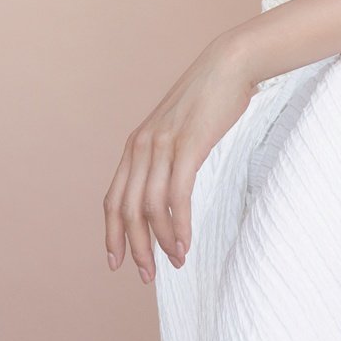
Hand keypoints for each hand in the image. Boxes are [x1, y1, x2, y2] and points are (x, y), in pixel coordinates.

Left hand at [103, 34, 256, 283]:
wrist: (228, 65)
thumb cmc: (208, 100)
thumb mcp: (177, 130)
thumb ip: (166, 157)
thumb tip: (167, 191)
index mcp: (135, 145)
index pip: (113, 198)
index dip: (111, 233)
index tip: (116, 261)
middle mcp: (141, 146)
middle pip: (126, 209)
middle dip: (134, 247)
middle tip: (147, 275)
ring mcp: (162, 145)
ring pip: (149, 207)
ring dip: (161, 241)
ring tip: (174, 262)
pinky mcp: (187, 146)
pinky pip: (176, 195)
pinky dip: (178, 224)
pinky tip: (185, 242)